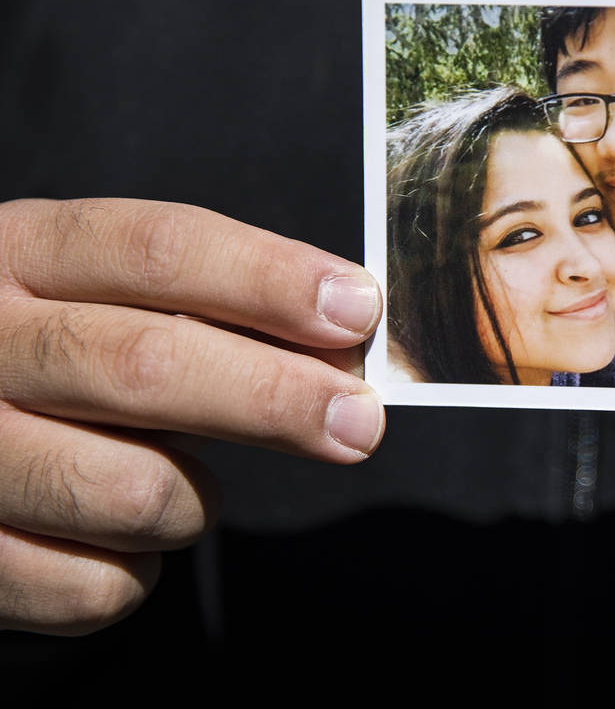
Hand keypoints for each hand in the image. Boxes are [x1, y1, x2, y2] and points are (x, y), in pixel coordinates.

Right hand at [0, 198, 384, 633]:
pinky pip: (94, 587)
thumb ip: (205, 310)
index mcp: (20, 254)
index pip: (158, 249)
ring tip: (181, 482)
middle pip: (145, 364)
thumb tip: (339, 354)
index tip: (357, 310)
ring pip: (130, 490)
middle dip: (274, 397)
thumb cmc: (46, 356)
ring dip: (196, 501)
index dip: (270, 279)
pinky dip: (135, 572)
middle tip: (358, 424)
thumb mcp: (95, 297)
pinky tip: (117, 539)